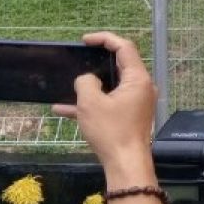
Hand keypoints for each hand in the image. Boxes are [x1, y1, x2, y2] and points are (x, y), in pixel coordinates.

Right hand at [52, 32, 155, 177]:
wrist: (126, 165)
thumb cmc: (111, 131)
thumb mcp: (90, 103)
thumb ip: (85, 83)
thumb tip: (87, 81)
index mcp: (138, 78)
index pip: (124, 47)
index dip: (105, 39)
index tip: (85, 40)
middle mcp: (141, 87)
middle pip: (120, 65)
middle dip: (97, 61)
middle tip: (79, 58)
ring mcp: (136, 103)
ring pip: (111, 86)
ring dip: (90, 85)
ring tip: (69, 83)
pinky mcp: (129, 117)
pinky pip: (108, 103)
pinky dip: (90, 103)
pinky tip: (62, 110)